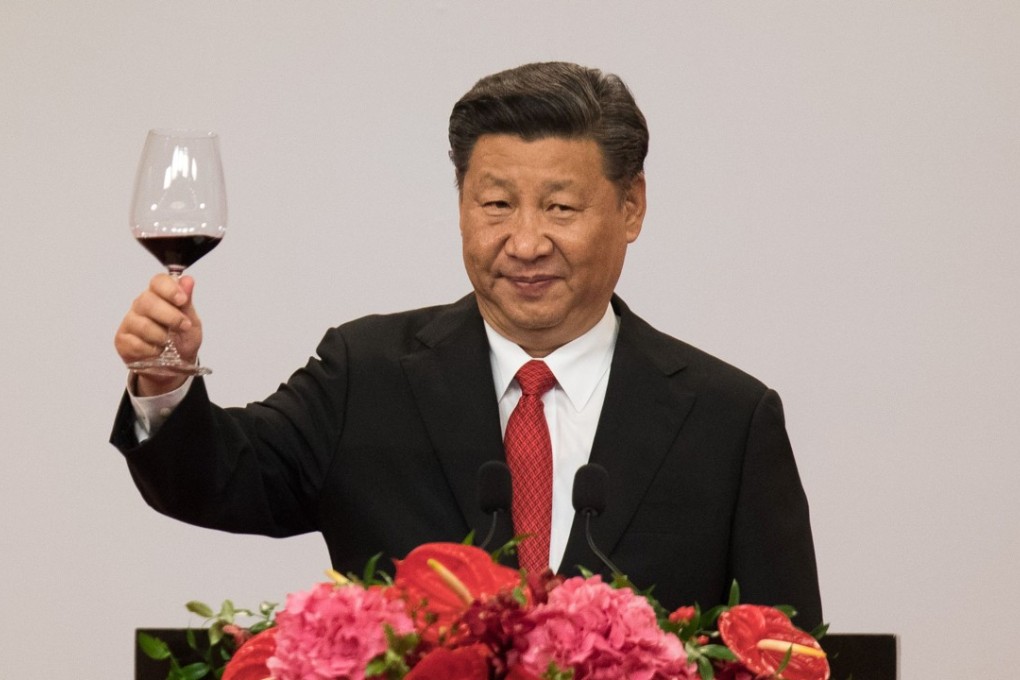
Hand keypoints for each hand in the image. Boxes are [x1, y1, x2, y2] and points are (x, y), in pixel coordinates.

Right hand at [114, 274, 203, 394]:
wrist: (173, 369)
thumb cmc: (181, 341)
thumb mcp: (191, 323)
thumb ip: (188, 303)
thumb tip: (188, 280)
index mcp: (159, 296)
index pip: (158, 282)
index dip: (169, 288)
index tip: (182, 300)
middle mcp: (141, 305)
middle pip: (148, 301)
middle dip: (170, 316)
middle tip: (183, 326)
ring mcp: (129, 322)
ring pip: (143, 325)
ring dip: (161, 337)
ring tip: (167, 343)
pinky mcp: (121, 340)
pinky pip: (136, 344)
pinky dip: (151, 350)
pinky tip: (156, 351)